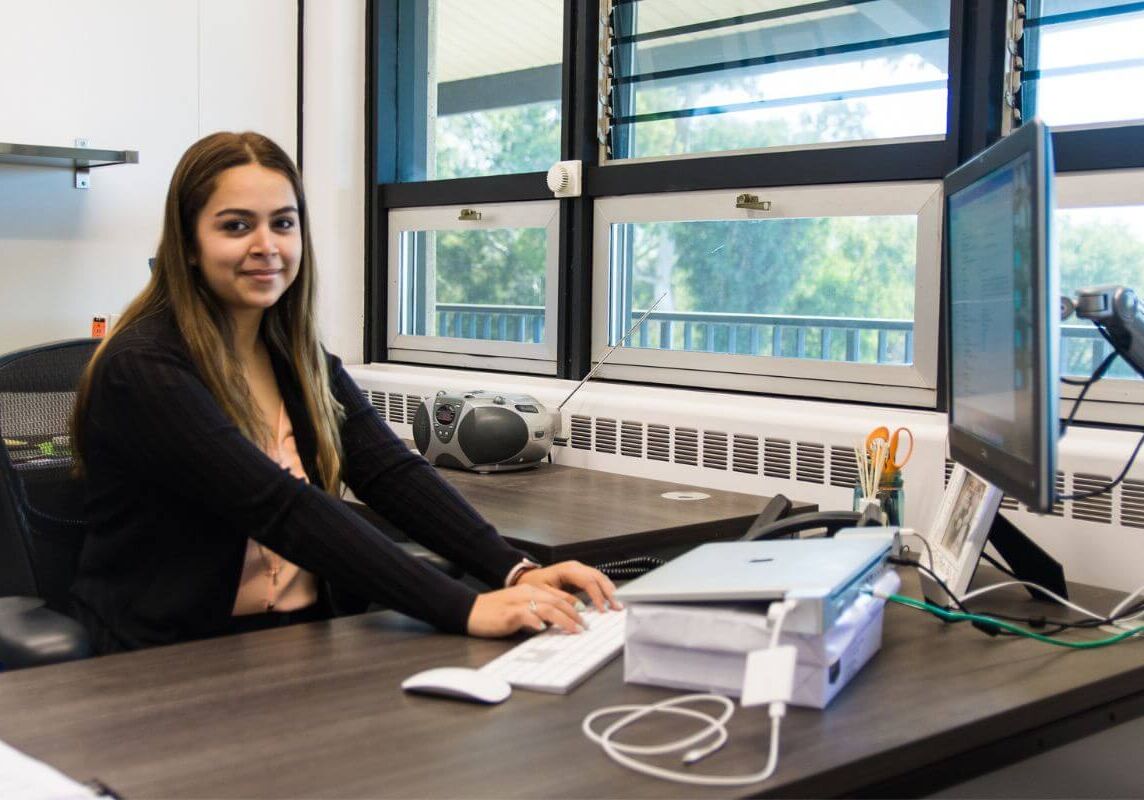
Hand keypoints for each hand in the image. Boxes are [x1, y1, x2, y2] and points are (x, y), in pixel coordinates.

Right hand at [466, 584, 583, 637]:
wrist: (471, 610)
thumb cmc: (494, 612)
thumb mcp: (519, 608)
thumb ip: (536, 612)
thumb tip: (553, 624)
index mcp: (531, 591)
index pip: (558, 597)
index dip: (573, 606)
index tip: (584, 617)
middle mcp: (527, 594)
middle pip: (557, 602)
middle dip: (574, 614)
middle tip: (585, 626)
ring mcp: (518, 603)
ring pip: (548, 608)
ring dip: (564, 619)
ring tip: (574, 629)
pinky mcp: (509, 614)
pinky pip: (526, 615)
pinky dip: (536, 622)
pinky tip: (544, 628)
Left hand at [515, 560, 620, 613]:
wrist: (527, 577)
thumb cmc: (534, 584)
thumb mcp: (544, 593)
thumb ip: (562, 599)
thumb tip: (580, 607)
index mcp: (567, 569)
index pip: (588, 581)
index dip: (597, 596)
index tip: (603, 609)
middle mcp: (575, 567)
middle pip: (598, 577)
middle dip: (609, 592)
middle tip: (617, 606)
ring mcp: (578, 569)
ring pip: (599, 577)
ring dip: (609, 590)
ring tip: (617, 603)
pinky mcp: (579, 575)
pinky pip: (596, 579)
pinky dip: (604, 588)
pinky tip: (609, 597)